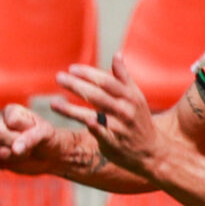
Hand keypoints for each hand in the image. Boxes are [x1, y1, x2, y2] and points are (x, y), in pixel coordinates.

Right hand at [0, 103, 70, 176]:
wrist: (53, 156)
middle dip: (16, 142)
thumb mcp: (46, 133)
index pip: (11, 120)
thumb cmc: (50, 138)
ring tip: (27, 153)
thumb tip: (14, 149)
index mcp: (12, 112)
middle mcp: (1, 124)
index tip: (36, 131)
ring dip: (15, 156)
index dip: (24, 129)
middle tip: (31, 146)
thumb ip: (30, 138)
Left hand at [53, 57, 162, 173]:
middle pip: (97, 95)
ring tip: (53, 103)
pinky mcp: (114, 143)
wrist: (151, 151)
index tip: (72, 68)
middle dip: (77, 85)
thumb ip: (123, 77)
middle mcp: (125, 109)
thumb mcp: (135, 97)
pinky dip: (94, 127)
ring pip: (94, 114)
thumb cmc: (139, 119)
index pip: (107, 81)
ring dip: (72, 109)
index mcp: (129, 96)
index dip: (89, 74)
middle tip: (58, 77)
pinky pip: (102, 134)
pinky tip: (83, 122)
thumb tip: (117, 54)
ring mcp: (119, 127)